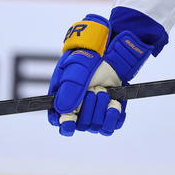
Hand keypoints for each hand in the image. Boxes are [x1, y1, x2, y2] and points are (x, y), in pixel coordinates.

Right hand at [48, 14, 152, 135]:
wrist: (112, 49)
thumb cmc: (89, 56)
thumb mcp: (77, 69)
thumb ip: (70, 88)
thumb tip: (63, 111)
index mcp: (63, 97)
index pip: (58, 120)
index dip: (64, 125)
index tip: (70, 123)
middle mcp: (78, 106)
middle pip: (80, 125)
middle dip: (89, 110)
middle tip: (95, 90)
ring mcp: (95, 109)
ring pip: (96, 126)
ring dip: (101, 111)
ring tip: (105, 92)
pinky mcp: (110, 109)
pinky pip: (111, 125)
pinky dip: (114, 118)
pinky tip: (115, 106)